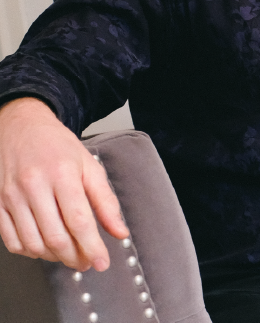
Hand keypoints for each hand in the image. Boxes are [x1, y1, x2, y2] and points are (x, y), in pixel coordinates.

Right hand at [0, 98, 128, 270]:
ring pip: (33, 243)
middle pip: (55, 236)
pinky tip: (44, 247)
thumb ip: (105, 201)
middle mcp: (34, 186)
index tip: (102, 262)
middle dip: (74, 257)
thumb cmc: (57, 146)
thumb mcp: (89, 166)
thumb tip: (119, 232)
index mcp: (62, 174)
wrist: (20, 127)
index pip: (79, 221)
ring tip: (68, 255)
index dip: (92, 247)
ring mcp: (11, 196)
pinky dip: (30, 251)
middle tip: (86, 262)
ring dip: (53, 257)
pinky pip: (11, 240)